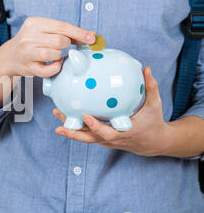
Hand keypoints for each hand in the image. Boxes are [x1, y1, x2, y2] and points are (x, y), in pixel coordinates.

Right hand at [0, 17, 95, 78]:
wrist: (10, 57)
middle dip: (67, 45)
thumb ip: (65, 32)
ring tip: (55, 55)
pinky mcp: (28, 67)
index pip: (62, 26)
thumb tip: (90, 35)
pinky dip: (56, 68)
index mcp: (34, 23)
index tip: (91, 38)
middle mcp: (28, 37)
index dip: (79, 33)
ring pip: (54, 54)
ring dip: (59, 56)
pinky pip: (48, 70)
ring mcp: (27, 53)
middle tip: (62, 46)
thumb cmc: (31, 42)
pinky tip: (54, 64)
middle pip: (60, 40)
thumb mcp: (44, 31)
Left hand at [53, 67, 170, 156]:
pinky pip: (86, 133)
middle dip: (74, 134)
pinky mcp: (102, 139)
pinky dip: (75, 126)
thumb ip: (150, 88)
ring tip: (57, 113)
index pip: (107, 133)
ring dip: (70, 128)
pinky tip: (64, 112)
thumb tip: (146, 69)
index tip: (86, 117)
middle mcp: (112, 139)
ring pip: (85, 136)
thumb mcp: (155, 106)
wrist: (153, 143)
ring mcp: (106, 141)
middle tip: (59, 127)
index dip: (96, 127)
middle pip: (89, 139)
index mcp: (124, 133)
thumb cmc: (154, 122)